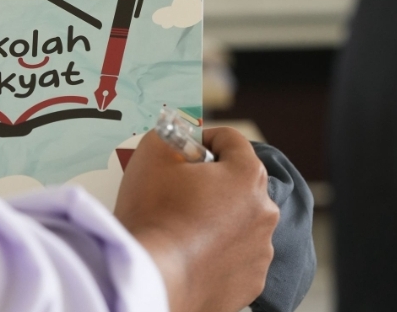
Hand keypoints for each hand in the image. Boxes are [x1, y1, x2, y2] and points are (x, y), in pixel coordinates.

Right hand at [114, 128, 278, 311]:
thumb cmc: (153, 213)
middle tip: (175, 190)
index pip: (230, 140)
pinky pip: (234, 255)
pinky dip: (215, 251)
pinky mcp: (250, 282)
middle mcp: (264, 212)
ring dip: (214, 217)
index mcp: (247, 175)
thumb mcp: (152, 153)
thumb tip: (177, 136)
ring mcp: (260, 250)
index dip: (201, 139)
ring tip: (179, 226)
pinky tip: (188, 251)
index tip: (182, 151)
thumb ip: (170, 134)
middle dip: (208, 181)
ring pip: (236, 220)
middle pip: (236, 181)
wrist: (152, 277)